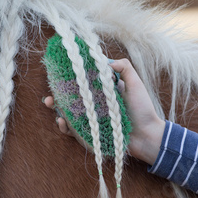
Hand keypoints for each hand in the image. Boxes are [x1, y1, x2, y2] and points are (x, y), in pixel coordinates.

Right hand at [42, 58, 164, 164]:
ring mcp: (93, 120)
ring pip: (69, 114)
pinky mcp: (93, 134)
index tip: (60, 73)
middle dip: (57, 96)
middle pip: (72, 99)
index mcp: (103, 91)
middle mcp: (96, 105)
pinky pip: (74, 131)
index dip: (70, 79)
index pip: (83, 83)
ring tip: (52, 106)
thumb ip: (124, 68)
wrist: (148, 135)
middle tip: (49, 96)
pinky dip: (66, 127)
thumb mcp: (135, 83)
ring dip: (57, 110)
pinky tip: (62, 122)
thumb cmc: (143, 109)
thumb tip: (104, 62)